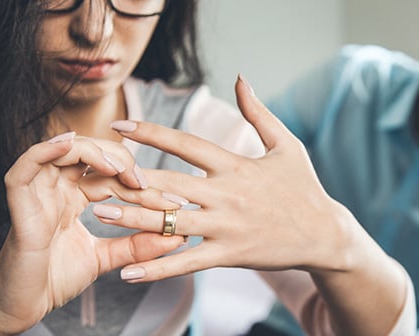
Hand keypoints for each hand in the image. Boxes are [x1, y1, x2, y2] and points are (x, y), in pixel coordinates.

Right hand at [0, 133, 183, 334]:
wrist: (22, 307)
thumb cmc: (56, 280)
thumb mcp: (106, 257)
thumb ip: (138, 245)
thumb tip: (177, 235)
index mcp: (74, 196)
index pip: (112, 175)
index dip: (143, 183)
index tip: (175, 203)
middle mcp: (56, 188)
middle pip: (90, 154)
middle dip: (123, 162)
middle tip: (146, 184)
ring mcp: (37, 192)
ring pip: (62, 150)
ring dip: (94, 152)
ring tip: (119, 168)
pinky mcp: (19, 203)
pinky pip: (26, 166)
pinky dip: (46, 150)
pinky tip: (69, 145)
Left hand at [101, 76, 369, 281]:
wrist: (325, 234)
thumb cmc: (304, 187)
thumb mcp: (287, 144)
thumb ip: (259, 113)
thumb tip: (240, 78)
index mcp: (236, 166)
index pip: (186, 144)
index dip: (151, 133)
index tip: (119, 126)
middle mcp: (226, 195)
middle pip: (169, 184)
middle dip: (129, 178)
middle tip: (93, 173)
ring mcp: (226, 227)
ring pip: (172, 223)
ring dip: (133, 218)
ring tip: (99, 214)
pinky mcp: (230, 255)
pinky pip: (187, 263)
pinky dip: (157, 268)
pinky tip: (129, 272)